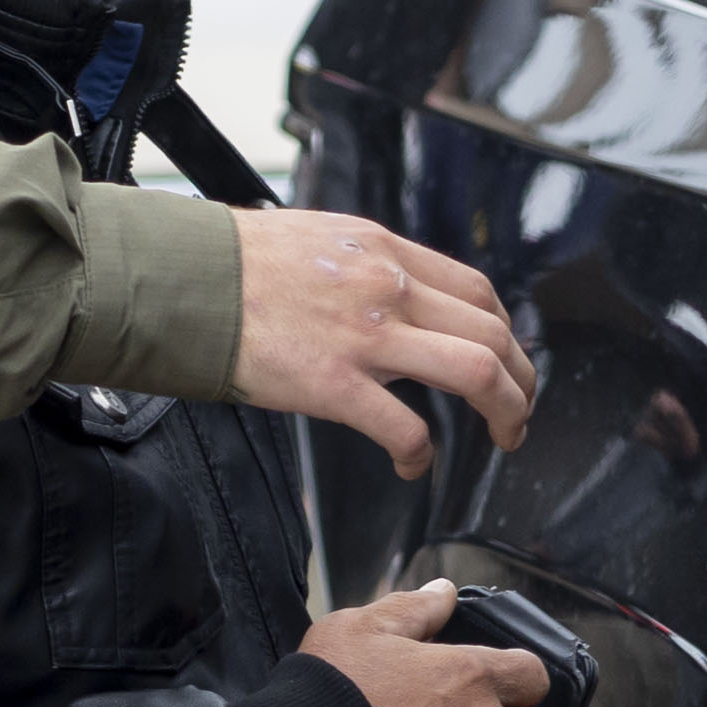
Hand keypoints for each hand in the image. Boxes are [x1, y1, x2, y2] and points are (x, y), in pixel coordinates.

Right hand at [232, 212, 535, 476]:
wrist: (184, 280)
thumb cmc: (235, 263)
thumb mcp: (322, 240)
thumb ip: (367, 266)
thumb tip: (394, 296)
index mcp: (385, 252)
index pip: (478, 292)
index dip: (505, 334)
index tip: (505, 361)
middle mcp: (388, 288)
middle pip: (493, 333)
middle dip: (521, 381)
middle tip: (517, 411)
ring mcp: (365, 336)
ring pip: (475, 373)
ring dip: (504, 412)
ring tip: (502, 437)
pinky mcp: (334, 383)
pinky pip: (407, 427)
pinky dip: (421, 456)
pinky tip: (412, 466)